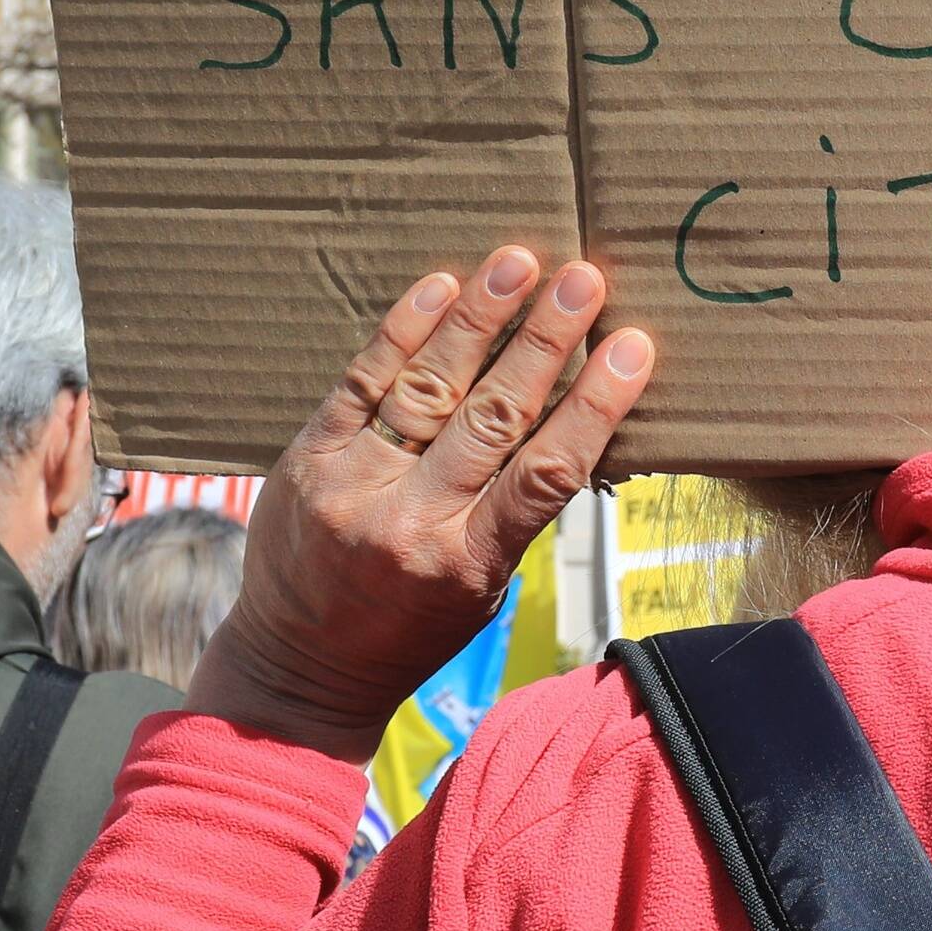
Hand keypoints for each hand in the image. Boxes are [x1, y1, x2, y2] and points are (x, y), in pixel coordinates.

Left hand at [185, 252, 655, 761]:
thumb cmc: (411, 628)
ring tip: (519, 263)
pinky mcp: (309, 458)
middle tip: (585, 280)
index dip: (594, 406)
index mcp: (470, 562)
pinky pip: (361, 382)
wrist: (298, 666)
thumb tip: (574, 418)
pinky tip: (440, 287)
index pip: (546, 473)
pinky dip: (402, 331)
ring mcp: (354, 485)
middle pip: (490, 416)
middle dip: (543, 342)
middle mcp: (412, 521)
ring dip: (477, 319)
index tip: (633, 348)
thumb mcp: (484, 590)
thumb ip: (517, 512)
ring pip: (426, 387)